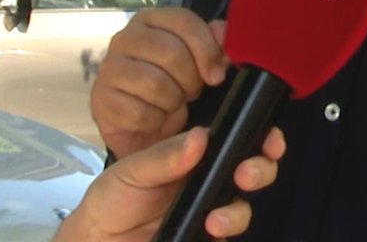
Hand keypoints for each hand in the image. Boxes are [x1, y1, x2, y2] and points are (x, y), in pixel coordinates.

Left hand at [54, 125, 285, 241]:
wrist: (98, 241)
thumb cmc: (112, 199)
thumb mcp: (132, 170)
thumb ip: (165, 155)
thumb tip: (201, 135)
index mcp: (195, 154)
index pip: (237, 137)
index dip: (260, 135)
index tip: (268, 138)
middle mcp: (209, 179)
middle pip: (254, 169)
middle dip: (261, 168)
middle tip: (246, 173)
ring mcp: (210, 210)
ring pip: (244, 207)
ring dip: (239, 211)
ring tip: (216, 219)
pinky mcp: (206, 237)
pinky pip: (229, 233)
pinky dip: (226, 231)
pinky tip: (209, 231)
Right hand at [91, 8, 231, 159]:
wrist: (142, 127)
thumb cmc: (172, 86)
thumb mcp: (198, 64)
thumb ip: (213, 45)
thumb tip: (224, 32)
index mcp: (150, 20)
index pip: (184, 21)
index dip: (206, 49)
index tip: (217, 75)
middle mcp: (125, 38)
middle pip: (171, 52)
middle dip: (190, 79)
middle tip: (191, 92)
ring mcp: (108, 67)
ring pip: (155, 83)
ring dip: (173, 101)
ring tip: (172, 104)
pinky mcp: (100, 98)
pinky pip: (139, 112)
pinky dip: (155, 120)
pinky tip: (154, 118)